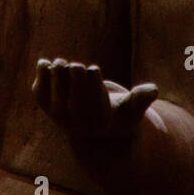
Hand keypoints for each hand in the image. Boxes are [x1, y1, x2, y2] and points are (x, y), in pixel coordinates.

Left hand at [32, 58, 157, 141]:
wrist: (93, 130)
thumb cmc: (118, 115)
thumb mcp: (133, 110)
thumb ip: (141, 100)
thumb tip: (153, 90)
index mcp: (99, 121)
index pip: (92, 102)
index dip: (91, 82)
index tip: (93, 69)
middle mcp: (77, 122)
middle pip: (72, 99)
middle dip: (74, 79)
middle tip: (78, 66)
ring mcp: (58, 115)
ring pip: (54, 95)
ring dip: (56, 76)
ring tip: (61, 64)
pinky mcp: (46, 106)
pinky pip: (40, 92)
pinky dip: (41, 77)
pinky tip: (44, 64)